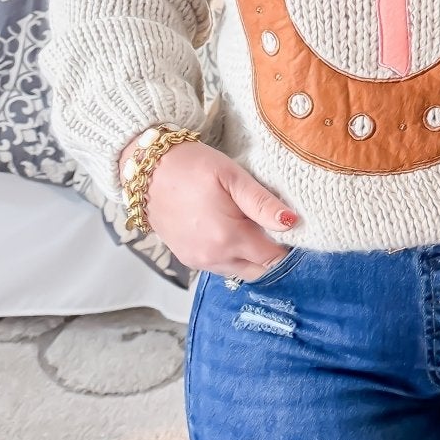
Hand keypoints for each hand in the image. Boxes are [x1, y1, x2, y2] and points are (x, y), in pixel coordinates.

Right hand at [119, 134, 300, 282]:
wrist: (147, 170)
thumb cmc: (192, 167)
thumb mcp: (232, 176)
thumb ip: (262, 203)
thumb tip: (292, 222)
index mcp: (228, 238)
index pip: (273, 258)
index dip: (288, 245)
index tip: (291, 227)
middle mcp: (213, 257)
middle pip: (259, 270)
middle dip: (271, 253)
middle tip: (271, 225)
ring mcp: (198, 261)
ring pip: (240, 271)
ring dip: (251, 255)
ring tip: (249, 224)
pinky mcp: (187, 259)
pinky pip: (221, 266)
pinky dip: (233, 255)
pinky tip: (230, 230)